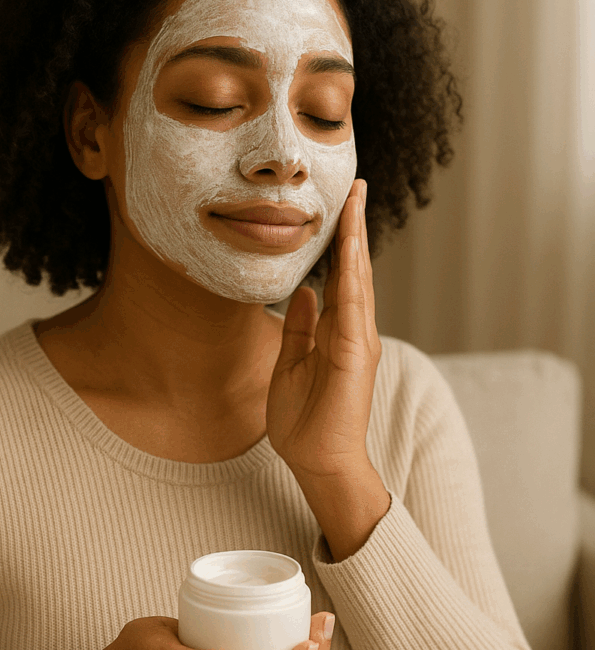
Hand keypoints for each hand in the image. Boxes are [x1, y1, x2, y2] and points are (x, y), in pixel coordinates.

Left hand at [266, 178, 381, 477]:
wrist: (317, 462)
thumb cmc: (305, 419)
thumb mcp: (291, 362)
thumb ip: (300, 327)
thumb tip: (304, 293)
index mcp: (337, 331)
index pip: (339, 276)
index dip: (339, 241)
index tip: (339, 207)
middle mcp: (352, 330)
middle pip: (353, 269)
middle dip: (353, 227)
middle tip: (354, 188)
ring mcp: (358, 341)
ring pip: (357, 279)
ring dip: (356, 239)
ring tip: (354, 201)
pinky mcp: (354, 355)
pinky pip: (353, 307)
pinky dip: (352, 274)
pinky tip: (350, 246)